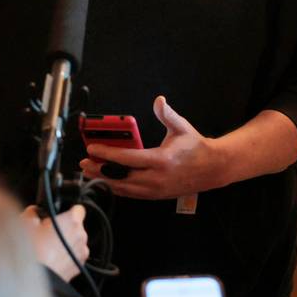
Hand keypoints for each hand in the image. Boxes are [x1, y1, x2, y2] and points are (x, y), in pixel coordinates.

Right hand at [21, 204, 88, 280]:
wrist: (32, 281)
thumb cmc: (31, 253)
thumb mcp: (25, 223)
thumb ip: (33, 212)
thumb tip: (34, 212)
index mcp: (72, 221)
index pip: (78, 209)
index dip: (67, 211)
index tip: (57, 215)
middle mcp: (81, 237)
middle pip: (75, 226)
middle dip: (63, 228)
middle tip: (45, 232)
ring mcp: (81, 254)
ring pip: (75, 242)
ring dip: (65, 243)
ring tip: (46, 248)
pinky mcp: (78, 268)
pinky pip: (74, 257)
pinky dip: (65, 257)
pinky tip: (49, 259)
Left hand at [80, 96, 225, 198]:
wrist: (213, 169)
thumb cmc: (195, 146)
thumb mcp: (182, 127)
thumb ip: (168, 114)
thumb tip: (159, 101)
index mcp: (161, 160)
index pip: (128, 159)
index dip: (107, 154)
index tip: (92, 149)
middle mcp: (156, 178)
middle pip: (121, 177)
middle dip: (100, 170)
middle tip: (84, 163)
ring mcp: (156, 190)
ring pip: (124, 188)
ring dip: (105, 180)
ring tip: (89, 172)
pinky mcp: (156, 196)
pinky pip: (131, 194)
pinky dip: (117, 188)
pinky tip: (106, 181)